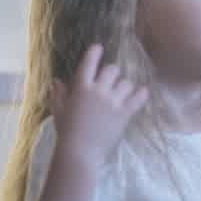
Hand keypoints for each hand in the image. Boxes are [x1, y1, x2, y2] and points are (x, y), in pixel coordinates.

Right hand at [50, 43, 148, 170]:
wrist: (80, 152)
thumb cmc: (67, 132)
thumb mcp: (59, 111)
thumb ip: (59, 94)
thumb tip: (57, 81)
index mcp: (81, 87)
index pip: (89, 63)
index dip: (94, 53)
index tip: (99, 48)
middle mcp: (98, 90)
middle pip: (112, 70)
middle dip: (112, 73)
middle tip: (111, 81)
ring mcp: (113, 101)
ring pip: (126, 83)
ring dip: (125, 86)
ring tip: (123, 92)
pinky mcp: (124, 113)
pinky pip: (138, 98)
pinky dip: (142, 94)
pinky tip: (143, 92)